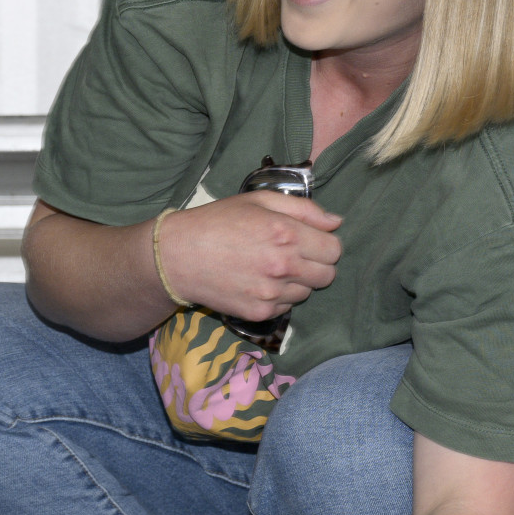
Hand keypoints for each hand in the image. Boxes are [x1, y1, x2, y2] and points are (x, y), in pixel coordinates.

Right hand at [158, 193, 341, 321]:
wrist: (177, 257)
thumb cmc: (217, 221)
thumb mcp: (259, 201)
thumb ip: (304, 209)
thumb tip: (336, 223)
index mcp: (287, 233)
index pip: (334, 249)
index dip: (324, 243)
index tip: (309, 240)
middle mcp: (284, 266)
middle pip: (328, 274)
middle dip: (317, 264)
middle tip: (294, 255)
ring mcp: (272, 293)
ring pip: (307, 292)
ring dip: (297, 281)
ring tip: (270, 268)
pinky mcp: (260, 313)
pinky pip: (287, 307)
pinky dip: (279, 297)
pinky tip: (258, 282)